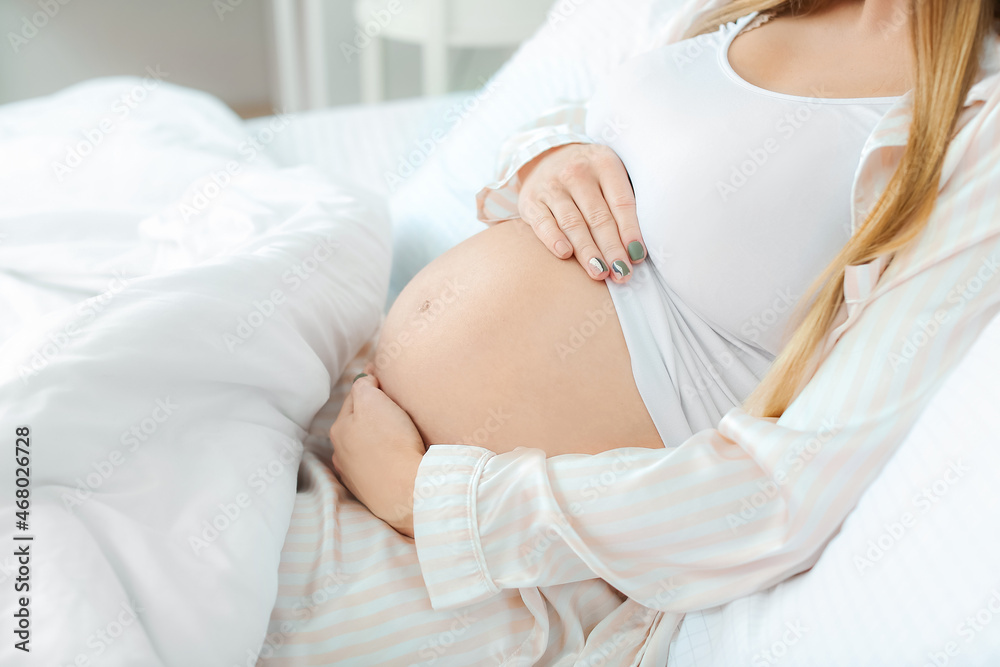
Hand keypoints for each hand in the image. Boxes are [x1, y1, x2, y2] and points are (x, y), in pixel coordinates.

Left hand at [329, 373, 423, 536]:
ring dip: (377, 437)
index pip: (355, 396)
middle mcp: (341, 452)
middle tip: (397, 405)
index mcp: (339, 428)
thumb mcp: (374, 401)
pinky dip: (384, 458)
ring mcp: (355, 474)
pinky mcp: (372, 491)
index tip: (387, 379)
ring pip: (366, 445)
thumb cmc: (392, 443)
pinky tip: (397, 457)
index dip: (373, 385)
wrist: (408, 491)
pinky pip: (377, 465)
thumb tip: (364, 380)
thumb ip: (363, 385)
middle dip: (374, 412)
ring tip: (399, 433)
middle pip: (359, 422)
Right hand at [517, 143, 645, 282]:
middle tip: (622, 273)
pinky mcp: (531, 200)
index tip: (637, 257)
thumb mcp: (610, 174)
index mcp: (604, 164)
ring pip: (572, 223)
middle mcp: (577, 173)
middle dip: (612, 248)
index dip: (630, 231)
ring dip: (587, 251)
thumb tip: (636, 249)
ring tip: (600, 272)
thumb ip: (622, 203)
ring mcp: (551, 186)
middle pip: (598, 217)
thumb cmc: (589, 176)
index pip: (621, 202)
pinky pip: (543, 223)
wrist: (546, 156)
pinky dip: (553, 239)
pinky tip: (565, 254)